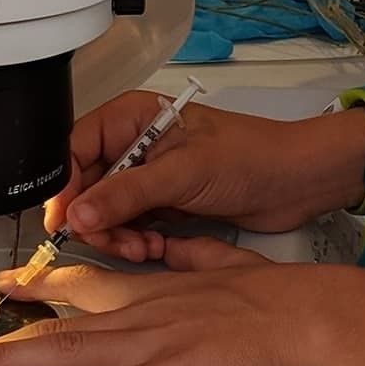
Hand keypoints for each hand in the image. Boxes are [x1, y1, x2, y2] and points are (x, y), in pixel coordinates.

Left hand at [0, 237, 364, 365]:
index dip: (40, 286)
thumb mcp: (230, 263)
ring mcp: (151, 343)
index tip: (6, 285)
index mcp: (158, 289)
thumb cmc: (287, 300)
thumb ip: (194, 257)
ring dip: (6, 365)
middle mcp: (143, 313)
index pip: (86, 284)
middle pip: (57, 323)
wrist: (314, 316)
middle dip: (0, 337)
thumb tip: (174, 247)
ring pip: (64, 354)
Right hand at [43, 90, 364, 262]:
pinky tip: (154, 247)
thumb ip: (127, 194)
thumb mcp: (184, 173)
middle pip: (85, 187)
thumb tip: (79, 213)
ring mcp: (149, 176)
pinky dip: (135, 242)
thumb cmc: (253, 156)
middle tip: (117, 242)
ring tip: (142, 247)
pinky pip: (130, 227)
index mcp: (131, 118)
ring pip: (106, 213)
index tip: (68, 222)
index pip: (74, 151)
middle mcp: (134, 144)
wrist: (298, 182)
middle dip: (96, 220)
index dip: (67, 188)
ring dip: (117, 236)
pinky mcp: (164, 203)